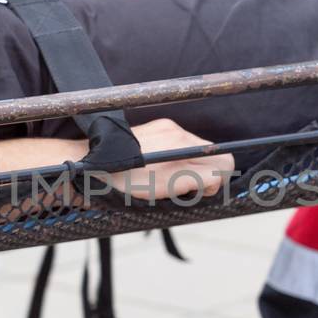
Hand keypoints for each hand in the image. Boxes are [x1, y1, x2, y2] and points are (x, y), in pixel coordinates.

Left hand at [102, 119, 234, 201]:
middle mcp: (177, 133)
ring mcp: (167, 127)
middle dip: (205, 173)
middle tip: (182, 188)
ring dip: (191, 166)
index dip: (217, 181)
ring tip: (167, 178)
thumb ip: (199, 179)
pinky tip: (159, 167)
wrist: (94, 163)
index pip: (224, 161)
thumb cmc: (125, 182)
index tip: (200, 191)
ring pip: (198, 149)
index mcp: (181, 148)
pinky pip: (182, 143)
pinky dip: (179, 157)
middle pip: (212, 154)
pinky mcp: (159, 126)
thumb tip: (217, 177)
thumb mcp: (165, 188)